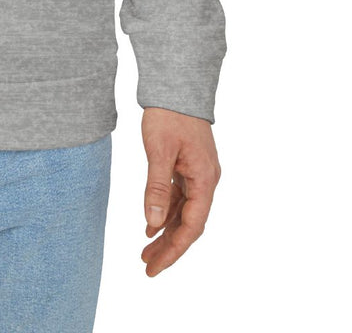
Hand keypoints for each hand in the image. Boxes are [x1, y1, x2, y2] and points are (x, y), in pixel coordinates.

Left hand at [140, 107, 220, 276]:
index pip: (192, 225)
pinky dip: (165, 211)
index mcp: (205, 179)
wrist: (176, 83)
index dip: (174, 249)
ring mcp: (198, 173)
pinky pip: (179, 197)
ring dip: (166, 231)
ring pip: (183, 212)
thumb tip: (152, 223)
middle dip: (169, 247)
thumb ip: (157, 187)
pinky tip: (150, 224)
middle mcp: (206, 180)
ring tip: (145, 251)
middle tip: (148, 267)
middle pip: (189, 223)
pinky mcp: (189, 166)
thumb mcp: (159, 151)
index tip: (155, 267)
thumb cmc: (168, 114)